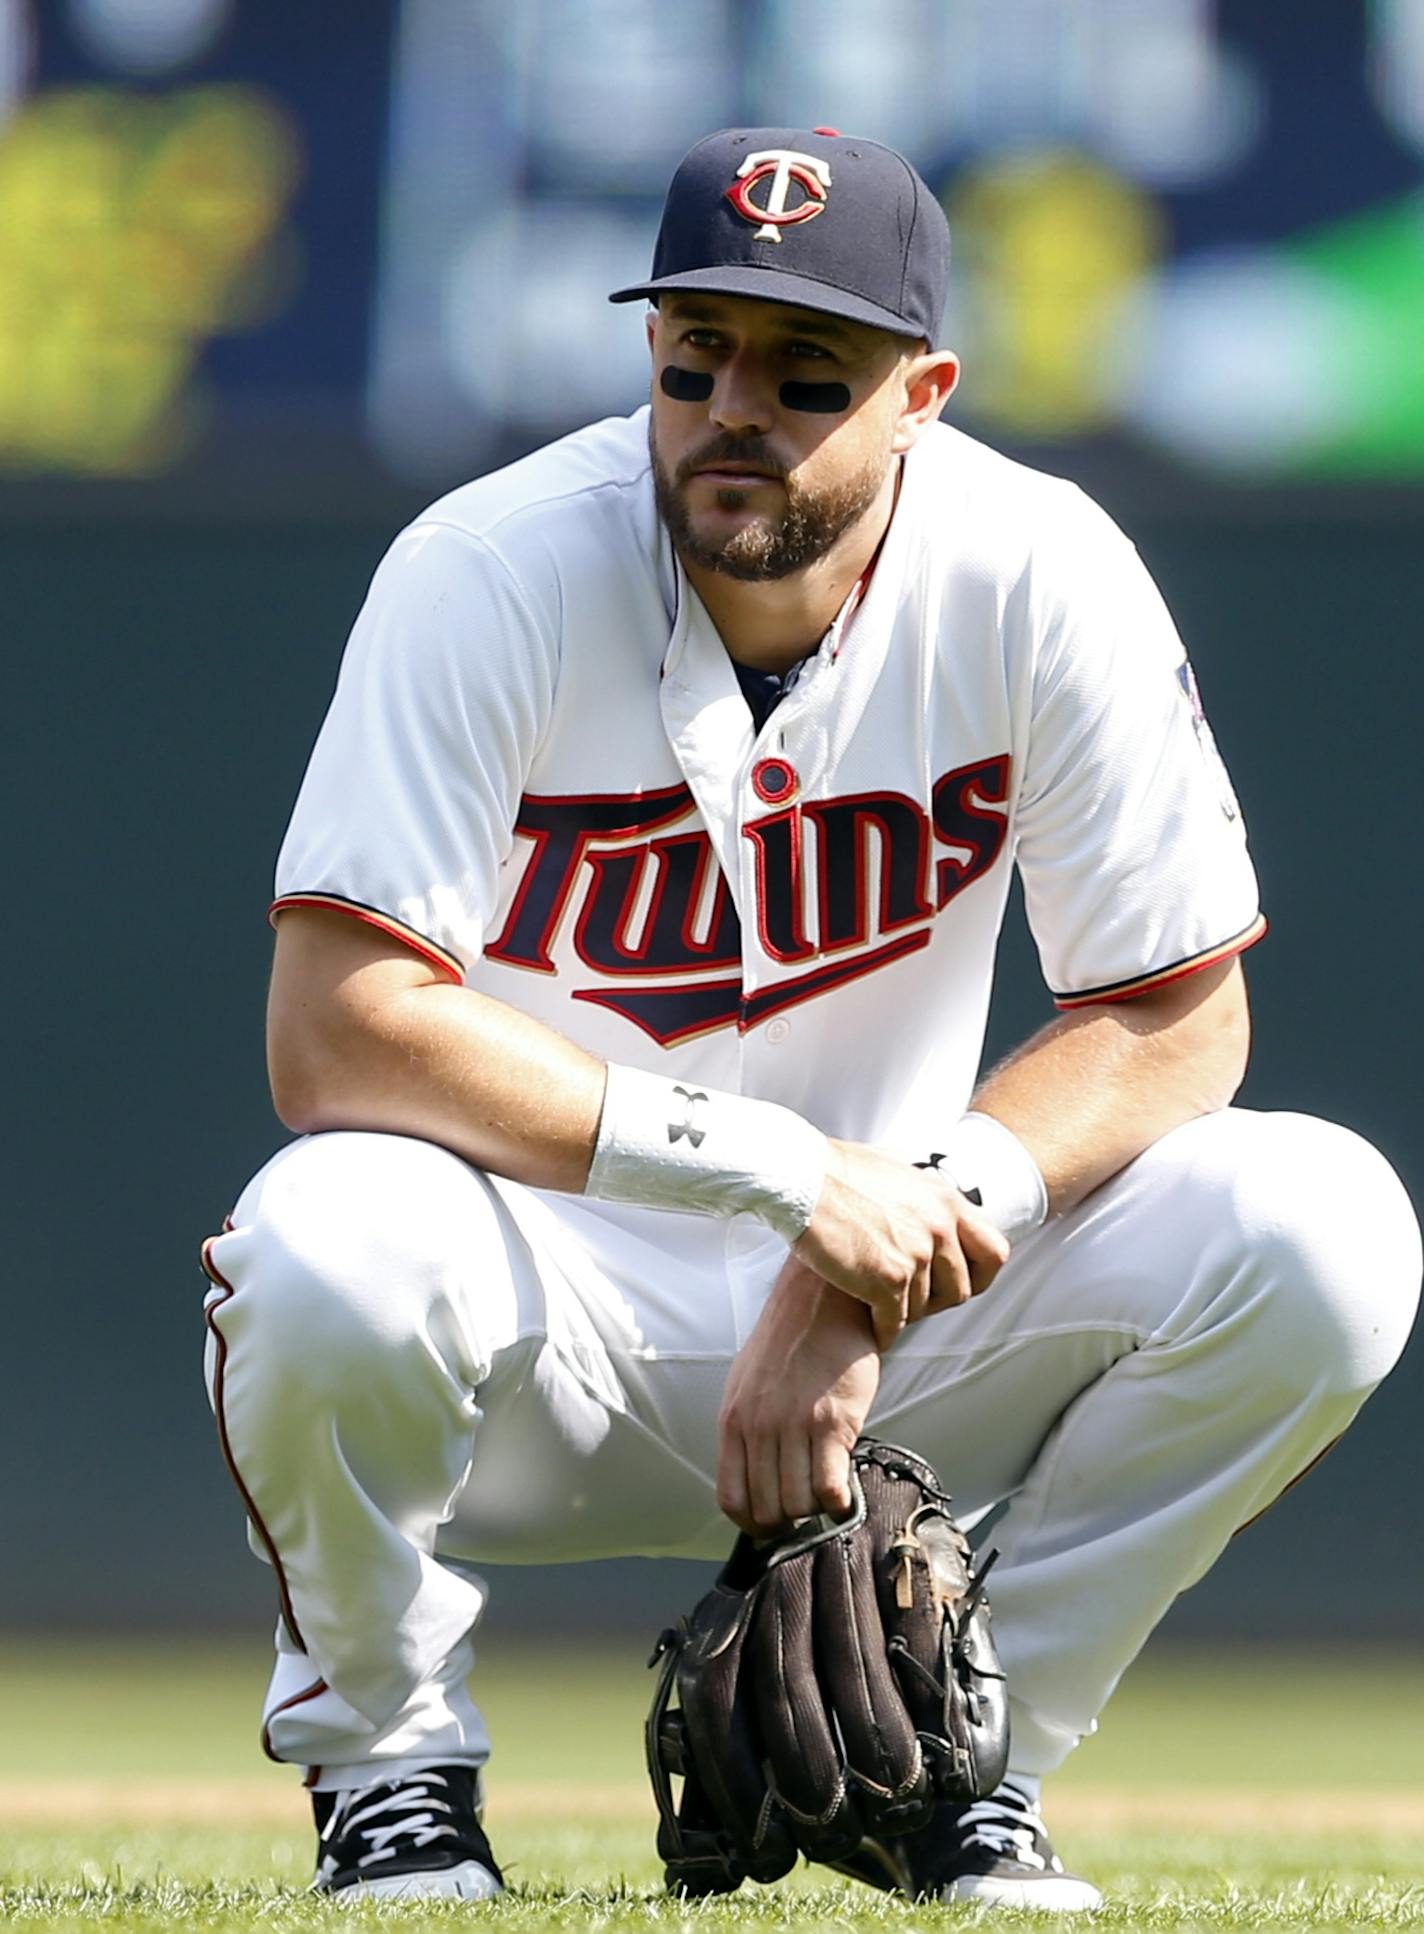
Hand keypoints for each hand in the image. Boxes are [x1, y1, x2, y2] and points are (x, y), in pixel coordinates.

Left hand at [717, 1259, 880, 1535]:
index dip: (754, 1526)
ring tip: (829, 1494)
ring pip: (799, 1504)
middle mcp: (757, 1428)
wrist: (822, 1299)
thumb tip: (757, 1478)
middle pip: (768, 1509)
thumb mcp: (747, 1385)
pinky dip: (840, 1502)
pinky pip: (830, 1487)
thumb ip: (748, 1431)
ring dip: (817, 1512)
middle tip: (809, 1511)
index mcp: (732, 1421)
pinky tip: (847, 1491)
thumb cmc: (789, 1342)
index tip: (774, 1528)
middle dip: (791, 1522)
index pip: (732, 1499)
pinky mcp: (833, 1422)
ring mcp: (794, 1426)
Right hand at [793, 1139, 1009, 1347]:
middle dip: (937, 1300)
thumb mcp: (898, 1170)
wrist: (801, 1178)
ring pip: (924, 1308)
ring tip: (880, 1306)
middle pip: (961, 1289)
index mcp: (947, 1201)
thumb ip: (923, 1194)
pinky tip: (869, 1325)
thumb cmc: (837, 1169)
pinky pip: (894, 1322)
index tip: (960, 1281)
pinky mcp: (886, 1280)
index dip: (980, 1274)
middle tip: (912, 1299)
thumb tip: (932, 1202)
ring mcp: (915, 1256)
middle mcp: (939, 1229)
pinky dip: (882, 1329)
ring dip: (903, 1312)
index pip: (995, 1251)